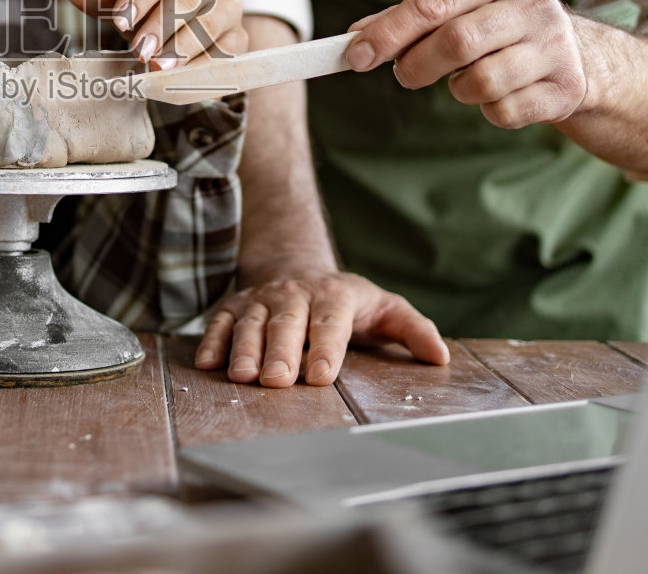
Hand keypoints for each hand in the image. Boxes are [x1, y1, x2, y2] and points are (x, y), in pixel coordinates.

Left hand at [64, 0, 246, 69]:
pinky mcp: (240, 37)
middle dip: (162, 24)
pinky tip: (181, 79)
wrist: (192, 28)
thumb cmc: (154, 11)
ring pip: (210, 23)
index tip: (120, 21)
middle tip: (139, 51)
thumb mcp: (127, 4)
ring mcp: (230, 7)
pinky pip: (226, 52)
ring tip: (159, 68)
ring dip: (183, 47)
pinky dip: (202, 68)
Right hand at [197, 269, 449, 385]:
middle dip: (280, 351)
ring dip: (244, 349)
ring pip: (251, 322)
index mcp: (334, 296)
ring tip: (242, 377)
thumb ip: (413, 330)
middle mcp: (294, 294)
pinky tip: (208, 363)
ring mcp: (262, 298)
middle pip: (286, 322)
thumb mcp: (387, 309)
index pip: (330, 320)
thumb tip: (440, 357)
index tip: (320, 375)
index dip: (325, 346)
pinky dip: (212, 340)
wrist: (299, 268)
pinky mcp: (237, 306)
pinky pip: (221, 321)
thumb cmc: (350, 302)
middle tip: (276, 380)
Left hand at [346, 0, 587, 128]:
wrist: (578, 56)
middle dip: (416, 65)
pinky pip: (505, 110)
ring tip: (465, 78)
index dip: (389, 32)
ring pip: (481, 81)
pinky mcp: (564, 88)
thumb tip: (357, 35)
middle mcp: (533, 3)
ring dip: (458, 88)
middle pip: (456, 41)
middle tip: (404, 75)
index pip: (433, 2)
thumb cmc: (498, 25)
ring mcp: (555, 46)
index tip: (356, 56)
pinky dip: (490, 110)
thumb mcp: (461, 5)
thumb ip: (409, 17)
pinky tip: (500, 93)